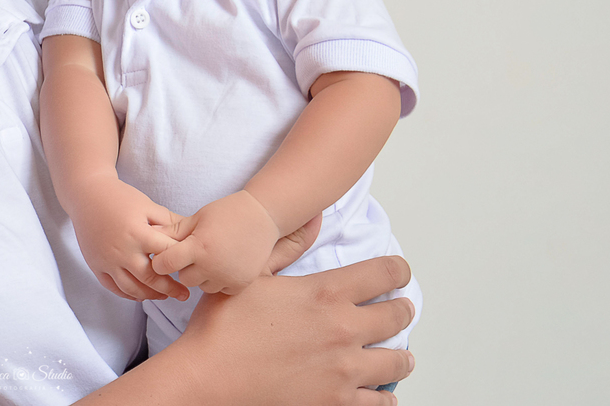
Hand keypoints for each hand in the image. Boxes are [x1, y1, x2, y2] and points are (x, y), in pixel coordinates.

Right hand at [69, 176, 189, 300]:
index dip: (181, 262)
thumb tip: (191, 236)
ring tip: (165, 296)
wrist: (87, 195)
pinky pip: (114, 288)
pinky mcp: (96, 265)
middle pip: (151, 279)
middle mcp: (122, 251)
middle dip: (170, 289)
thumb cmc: (120, 197)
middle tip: (185, 295)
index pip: (166, 255)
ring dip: (151, 295)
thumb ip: (169, 222)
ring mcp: (107, 261)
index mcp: (138, 233)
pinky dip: (129, 294)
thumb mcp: (147, 204)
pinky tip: (141, 294)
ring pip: (132, 289)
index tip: (192, 268)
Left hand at [151, 190, 279, 294]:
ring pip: (202, 286)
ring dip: (202, 275)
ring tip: (211, 256)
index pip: (165, 265)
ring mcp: (228, 277)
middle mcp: (213, 266)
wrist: (263, 216)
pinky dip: (219, 280)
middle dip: (184, 267)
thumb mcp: (197, 217)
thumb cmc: (227, 213)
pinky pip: (220, 290)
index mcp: (199, 247)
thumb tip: (149, 236)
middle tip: (194, 252)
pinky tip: (224, 263)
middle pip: (183, 279)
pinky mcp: (241, 285)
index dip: (161, 260)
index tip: (164, 254)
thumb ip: (173, 231)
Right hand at [168, 256, 415, 405]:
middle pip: (397, 316)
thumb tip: (312, 221)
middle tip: (399, 309)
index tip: (399, 272)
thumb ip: (285, 247)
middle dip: (402, 309)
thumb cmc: (223, 328)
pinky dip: (384, 395)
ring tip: (397, 353)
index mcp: (324, 294)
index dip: (397, 270)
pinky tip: (380, 391)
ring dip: (399, 354)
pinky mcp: (337, 402)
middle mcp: (342, 330)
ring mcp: (343, 370)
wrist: (208, 379)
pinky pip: (380, 401)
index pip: (383, 274)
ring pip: (397, 361)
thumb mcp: (250, 276)